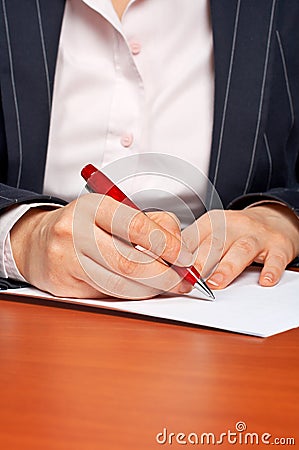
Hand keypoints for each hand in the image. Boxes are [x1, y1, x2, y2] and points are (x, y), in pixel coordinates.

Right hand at [10, 194, 193, 298]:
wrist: (40, 242)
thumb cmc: (84, 225)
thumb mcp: (115, 211)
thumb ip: (152, 223)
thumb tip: (180, 248)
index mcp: (92, 206)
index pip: (137, 226)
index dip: (168, 245)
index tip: (186, 257)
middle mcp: (74, 231)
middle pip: (130, 261)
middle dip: (164, 274)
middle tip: (183, 279)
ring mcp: (66, 260)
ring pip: (120, 283)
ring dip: (151, 288)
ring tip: (168, 285)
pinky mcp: (63, 285)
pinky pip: (106, 294)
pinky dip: (131, 294)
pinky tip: (142, 289)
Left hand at [182, 203, 298, 288]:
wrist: (274, 219)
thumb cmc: (236, 231)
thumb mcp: (212, 231)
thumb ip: (193, 246)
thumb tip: (168, 265)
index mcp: (214, 221)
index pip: (194, 236)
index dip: (182, 253)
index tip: (172, 268)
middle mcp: (235, 226)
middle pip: (215, 243)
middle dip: (201, 261)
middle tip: (190, 278)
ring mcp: (257, 236)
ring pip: (241, 250)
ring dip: (227, 268)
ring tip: (216, 284)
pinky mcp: (278, 247)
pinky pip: (275, 259)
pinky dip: (270, 270)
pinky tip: (264, 280)